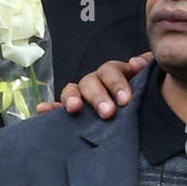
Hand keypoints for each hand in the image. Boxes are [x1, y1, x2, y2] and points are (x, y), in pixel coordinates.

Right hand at [34, 52, 151, 117]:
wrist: (137, 123)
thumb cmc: (139, 100)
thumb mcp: (144, 85)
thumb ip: (143, 73)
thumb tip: (139, 62)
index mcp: (113, 74)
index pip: (111, 71)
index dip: (117, 83)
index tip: (125, 100)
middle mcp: (95, 82)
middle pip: (91, 82)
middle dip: (98, 96)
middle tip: (108, 112)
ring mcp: (81, 96)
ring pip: (72, 91)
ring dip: (72, 98)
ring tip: (74, 108)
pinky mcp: (70, 112)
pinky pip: (57, 108)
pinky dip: (50, 108)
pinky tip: (42, 109)